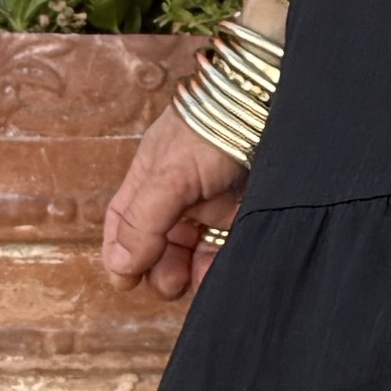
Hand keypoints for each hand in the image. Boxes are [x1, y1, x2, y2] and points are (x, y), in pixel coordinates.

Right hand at [100, 108, 249, 299]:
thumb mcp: (168, 174)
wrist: (270, 105)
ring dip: (190, 273)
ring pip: (194, 251)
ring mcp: (214, 204)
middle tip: (169, 283)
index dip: (121, 251)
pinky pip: (227, 248)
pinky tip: (217, 278)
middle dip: (159, 268)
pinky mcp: (245, 213)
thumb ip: (143, 221)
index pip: (125, 220)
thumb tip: (121, 266)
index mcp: (152, 178)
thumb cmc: (213, 128)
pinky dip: (218, 267)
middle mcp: (180, 193)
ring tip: (194, 285)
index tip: (124, 280)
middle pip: (159, 242)